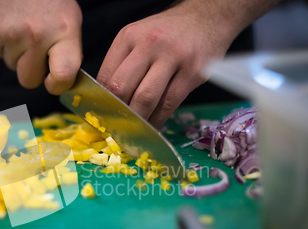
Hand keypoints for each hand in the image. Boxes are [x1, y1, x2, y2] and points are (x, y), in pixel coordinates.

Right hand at [0, 0, 82, 94]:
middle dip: (33, 71)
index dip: (57, 85)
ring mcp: (10, 34)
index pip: (62, 76)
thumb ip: (67, 53)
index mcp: (63, 32)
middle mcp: (36, 36)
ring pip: (11, 66)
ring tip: (24, 29)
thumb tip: (58, 82)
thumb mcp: (70, 22)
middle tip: (37, 50)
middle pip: (29, 80)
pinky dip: (4, 43)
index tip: (54, 81)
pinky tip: (11, 24)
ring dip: (17, 55)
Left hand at [97, 1, 240, 127]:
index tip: (102, 116)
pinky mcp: (193, 71)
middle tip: (116, 127)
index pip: (106, 76)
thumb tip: (106, 99)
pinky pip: (169, 103)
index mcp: (128, 36)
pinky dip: (159, 119)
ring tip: (135, 130)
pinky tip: (154, 125)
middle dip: (117, 113)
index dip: (101, 101)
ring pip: (145, 98)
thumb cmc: (168, 33)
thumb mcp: (138, 38)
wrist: (207, 17)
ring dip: (138, 120)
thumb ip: (122, 64)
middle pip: (122, 88)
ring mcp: (173, 57)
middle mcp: (148, 44)